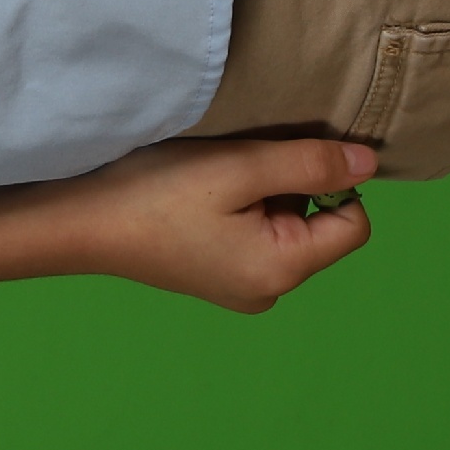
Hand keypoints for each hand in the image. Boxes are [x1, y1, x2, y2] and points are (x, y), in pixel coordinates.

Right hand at [51, 136, 377, 313]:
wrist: (79, 224)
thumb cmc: (157, 195)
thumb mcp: (240, 167)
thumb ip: (310, 164)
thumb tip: (370, 162)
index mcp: (284, 270)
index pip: (355, 224)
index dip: (333, 181)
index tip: (281, 157)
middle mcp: (270, 292)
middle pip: (319, 227)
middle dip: (291, 190)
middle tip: (237, 168)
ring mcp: (241, 291)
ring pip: (286, 229)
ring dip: (263, 197)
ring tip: (213, 182)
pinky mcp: (216, 280)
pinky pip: (255, 240)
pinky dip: (240, 213)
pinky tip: (199, 200)